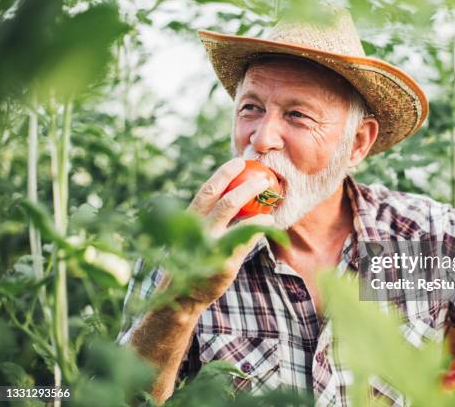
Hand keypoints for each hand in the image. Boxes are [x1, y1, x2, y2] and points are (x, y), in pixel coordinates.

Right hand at [185, 157, 274, 303]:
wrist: (184, 293)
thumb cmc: (194, 256)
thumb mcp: (196, 232)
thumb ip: (209, 214)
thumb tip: (234, 191)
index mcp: (190, 219)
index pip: (207, 191)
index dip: (223, 174)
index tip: (239, 162)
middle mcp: (199, 230)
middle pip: (223, 200)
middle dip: (244, 185)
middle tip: (262, 176)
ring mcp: (211, 246)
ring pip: (235, 217)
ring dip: (254, 201)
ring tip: (270, 193)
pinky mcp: (225, 262)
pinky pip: (246, 239)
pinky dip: (259, 226)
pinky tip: (270, 219)